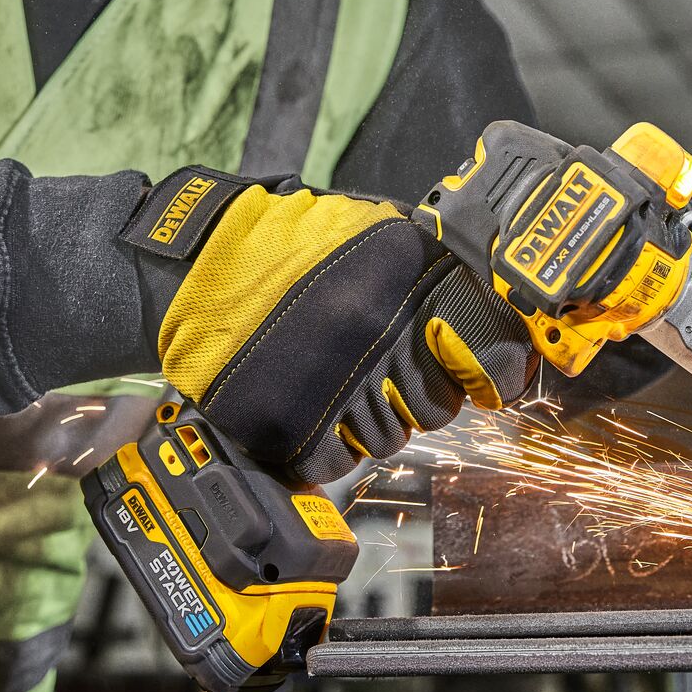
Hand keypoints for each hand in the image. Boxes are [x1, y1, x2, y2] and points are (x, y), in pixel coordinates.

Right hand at [123, 168, 535, 485]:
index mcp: (412, 280)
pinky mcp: (291, 427)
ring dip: (371, 418)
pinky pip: (338, 461)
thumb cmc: (286, 242)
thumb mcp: (374, 231)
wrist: (196, 263)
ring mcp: (337, 384)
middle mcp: (382, 334)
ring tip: (337, 379)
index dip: (496, 371)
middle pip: (440, 406)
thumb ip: (431, 271)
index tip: (492, 380)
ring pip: (390, 438)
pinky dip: (327, 442)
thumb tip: (491, 311)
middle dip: (421, 394)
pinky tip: (310, 405)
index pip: (493, 353)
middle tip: (387, 370)